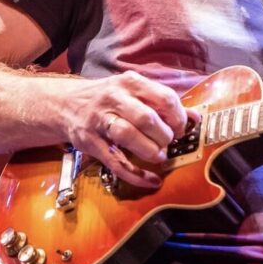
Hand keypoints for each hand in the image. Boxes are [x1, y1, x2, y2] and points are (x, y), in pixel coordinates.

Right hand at [59, 71, 198, 188]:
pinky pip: (116, 162)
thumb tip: (195, 118)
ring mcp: (99, 120)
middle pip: (147, 118)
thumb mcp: (134, 92)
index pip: (164, 98)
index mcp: (131, 83)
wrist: (66, 104)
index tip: (180, 130)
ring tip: (158, 156)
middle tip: (167, 143)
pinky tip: (151, 180)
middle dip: (164, 136)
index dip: (178, 118)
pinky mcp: (90, 142)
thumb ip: (163, 103)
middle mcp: (114, 98)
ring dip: (149, 150)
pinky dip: (136, 175)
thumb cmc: (108, 99)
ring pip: (128, 135)